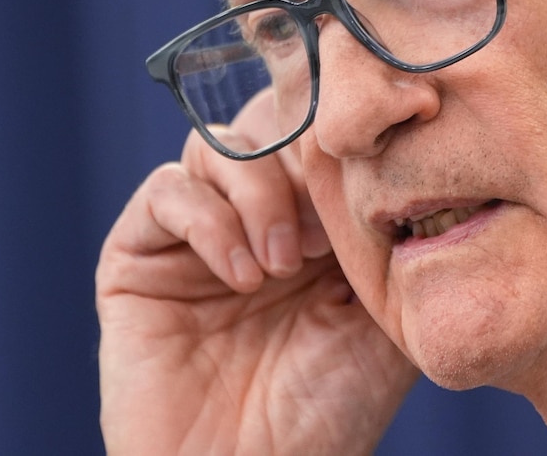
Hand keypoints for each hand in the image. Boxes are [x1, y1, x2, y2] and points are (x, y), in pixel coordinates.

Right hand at [96, 90, 417, 454]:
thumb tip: (408, 169)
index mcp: (316, 227)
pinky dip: (209, 219)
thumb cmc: (327, 418)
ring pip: (218, 148)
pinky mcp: (138, 258)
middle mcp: (253, 221)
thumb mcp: (388, 323)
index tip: (372, 178)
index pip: (320, 140)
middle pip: (266, 127)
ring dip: (259, 192)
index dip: (342, 143)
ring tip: (285, 265)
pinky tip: (243, 275)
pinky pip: (166, 192)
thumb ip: (395, 246)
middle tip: (328, 228)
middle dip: (301, 160)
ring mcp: (195, 237)